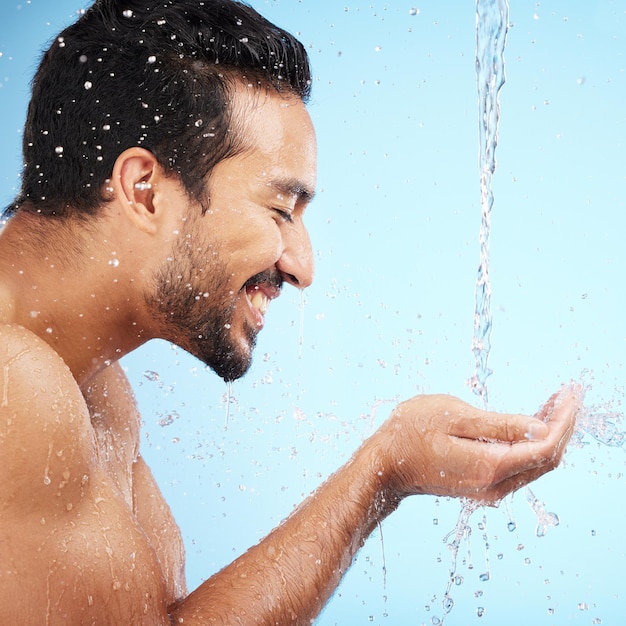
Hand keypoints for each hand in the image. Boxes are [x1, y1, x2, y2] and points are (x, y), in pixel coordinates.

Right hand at [376, 385, 580, 503]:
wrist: (384, 465)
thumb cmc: (410, 434)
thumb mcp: (453, 417)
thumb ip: (499, 425)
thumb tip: (541, 428)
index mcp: (491, 465)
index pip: (545, 446)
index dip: (563, 420)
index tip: (570, 394)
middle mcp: (495, 484)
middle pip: (546, 458)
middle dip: (562, 425)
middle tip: (568, 394)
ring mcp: (488, 488)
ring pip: (534, 463)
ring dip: (548, 433)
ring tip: (554, 403)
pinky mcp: (480, 484)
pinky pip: (518, 466)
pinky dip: (530, 443)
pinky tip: (530, 423)